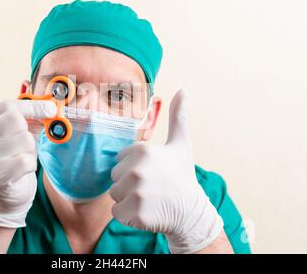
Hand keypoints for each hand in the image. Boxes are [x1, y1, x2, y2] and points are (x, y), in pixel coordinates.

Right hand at [0, 99, 55, 227]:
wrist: (1, 199)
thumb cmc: (11, 163)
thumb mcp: (16, 137)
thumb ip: (29, 120)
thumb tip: (51, 107)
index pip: (7, 106)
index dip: (32, 106)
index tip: (49, 110)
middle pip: (15, 121)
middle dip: (28, 133)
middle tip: (25, 147)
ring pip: (24, 140)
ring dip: (30, 152)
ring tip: (20, 160)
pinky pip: (25, 161)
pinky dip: (30, 166)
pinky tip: (20, 172)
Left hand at [110, 90, 222, 253]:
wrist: (191, 212)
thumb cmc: (182, 176)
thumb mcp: (181, 144)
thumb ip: (178, 117)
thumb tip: (184, 90)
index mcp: (143, 150)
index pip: (120, 160)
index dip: (133, 168)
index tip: (153, 172)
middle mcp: (138, 170)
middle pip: (115, 178)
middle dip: (128, 184)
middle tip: (151, 188)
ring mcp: (137, 193)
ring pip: (114, 195)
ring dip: (127, 200)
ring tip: (148, 200)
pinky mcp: (135, 214)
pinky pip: (117, 214)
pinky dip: (128, 216)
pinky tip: (146, 213)